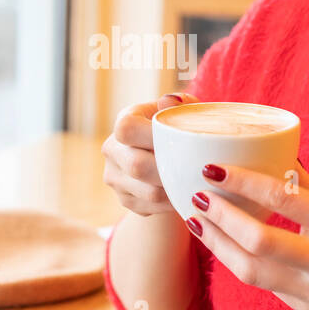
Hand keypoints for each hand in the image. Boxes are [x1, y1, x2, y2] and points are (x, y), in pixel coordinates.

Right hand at [102, 92, 198, 216]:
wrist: (163, 154)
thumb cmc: (176, 128)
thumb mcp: (180, 112)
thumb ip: (180, 104)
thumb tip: (172, 101)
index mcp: (124, 121)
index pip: (127, 130)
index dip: (152, 137)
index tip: (179, 141)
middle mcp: (112, 150)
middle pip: (137, 166)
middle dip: (169, 170)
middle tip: (196, 170)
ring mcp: (115, 178)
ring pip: (148, 193)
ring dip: (175, 190)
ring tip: (196, 184)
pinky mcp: (125, 200)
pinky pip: (152, 208)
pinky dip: (172, 203)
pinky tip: (186, 194)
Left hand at [186, 158, 308, 309]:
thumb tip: (279, 152)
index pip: (283, 199)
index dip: (242, 182)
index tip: (212, 168)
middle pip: (258, 240)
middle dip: (220, 217)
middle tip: (195, 196)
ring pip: (251, 270)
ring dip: (217, 244)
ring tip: (196, 221)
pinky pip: (263, 283)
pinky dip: (238, 261)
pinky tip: (222, 243)